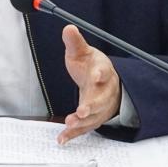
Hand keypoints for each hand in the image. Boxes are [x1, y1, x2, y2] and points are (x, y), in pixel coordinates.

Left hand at [58, 24, 120, 144]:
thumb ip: (75, 42)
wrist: (105, 83)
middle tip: (82, 110)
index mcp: (103, 71)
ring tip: (70, 123)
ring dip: (83, 121)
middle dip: (92, 105)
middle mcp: (104, 90)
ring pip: (94, 116)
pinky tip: (62, 138)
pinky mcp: (93, 118)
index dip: (101, 74)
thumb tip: (68, 28)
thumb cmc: (92, 66)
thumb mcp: (83, 52)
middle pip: (101, 99)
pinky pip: (85, 128)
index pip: (104, 71)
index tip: (96, 76)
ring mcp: (100, 106)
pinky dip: (74, 134)